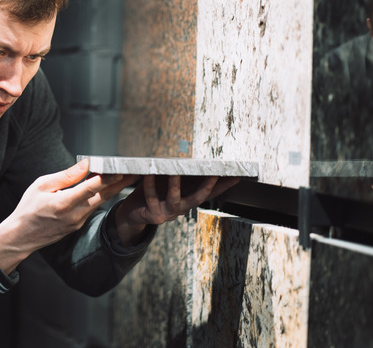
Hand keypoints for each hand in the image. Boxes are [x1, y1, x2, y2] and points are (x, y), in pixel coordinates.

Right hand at [0, 160, 137, 273]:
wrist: (22, 236)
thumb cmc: (29, 208)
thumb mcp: (42, 185)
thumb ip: (66, 176)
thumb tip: (85, 164)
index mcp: (63, 204)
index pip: (91, 188)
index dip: (107, 177)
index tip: (120, 167)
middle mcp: (74, 215)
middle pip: (103, 196)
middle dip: (120, 183)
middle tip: (135, 172)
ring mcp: (78, 222)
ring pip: (100, 202)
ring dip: (113, 189)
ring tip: (126, 175)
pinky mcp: (78, 225)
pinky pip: (92, 207)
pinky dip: (100, 196)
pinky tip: (107, 186)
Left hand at [114, 175, 240, 246]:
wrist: (133, 213)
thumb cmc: (154, 193)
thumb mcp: (170, 184)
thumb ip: (182, 175)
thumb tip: (194, 157)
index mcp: (188, 200)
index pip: (211, 192)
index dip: (224, 185)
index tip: (238, 175)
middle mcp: (182, 208)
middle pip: (199, 198)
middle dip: (208, 187)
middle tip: (214, 174)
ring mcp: (168, 213)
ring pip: (175, 200)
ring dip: (175, 185)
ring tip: (175, 172)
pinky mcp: (154, 215)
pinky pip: (152, 197)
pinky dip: (150, 185)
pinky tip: (149, 173)